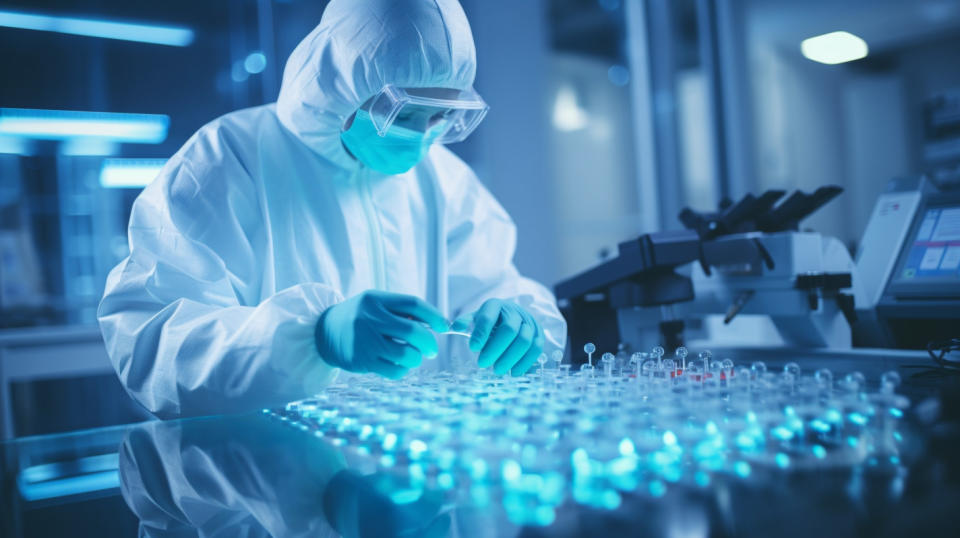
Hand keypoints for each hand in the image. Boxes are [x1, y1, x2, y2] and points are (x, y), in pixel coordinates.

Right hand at [316, 291, 448, 378]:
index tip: (444, 326)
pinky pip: (395, 370)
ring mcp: (365, 341)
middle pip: (413, 331)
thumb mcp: (375, 305)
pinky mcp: (363, 361)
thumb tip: (436, 324)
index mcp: (376, 300)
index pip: (413, 304)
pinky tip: (399, 365)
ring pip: (406, 354)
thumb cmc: (360, 318)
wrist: (323, 333)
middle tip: (432, 349)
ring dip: (416, 358)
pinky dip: (403, 369)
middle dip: (429, 343)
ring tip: (412, 356)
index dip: (434, 316)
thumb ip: (401, 311)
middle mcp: (370, 319)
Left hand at [465, 299, 543, 376]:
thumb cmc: (490, 321)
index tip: (472, 348)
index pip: (488, 317)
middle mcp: (515, 311)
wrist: (512, 317)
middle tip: (482, 364)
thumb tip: (452, 328)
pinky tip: (513, 373)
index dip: (481, 332)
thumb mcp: (476, 319)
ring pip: (524, 340)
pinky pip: (536, 349)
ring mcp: (529, 322)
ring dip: (510, 358)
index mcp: (495, 305)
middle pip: (509, 330)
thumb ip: (466, 323)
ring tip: (497, 370)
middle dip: (495, 349)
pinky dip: (524, 363)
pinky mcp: (539, 334)